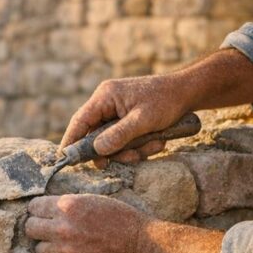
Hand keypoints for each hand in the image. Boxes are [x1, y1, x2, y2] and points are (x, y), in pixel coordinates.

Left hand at [25, 194, 149, 252]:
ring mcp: (67, 250)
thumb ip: (68, 204)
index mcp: (68, 206)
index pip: (34, 207)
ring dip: (49, 247)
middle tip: (47, 230)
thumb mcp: (93, 200)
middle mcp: (63, 228)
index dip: (38, 210)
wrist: (140, 244)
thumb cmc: (120, 218)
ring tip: (62, 245)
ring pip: (39, 251)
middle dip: (37, 228)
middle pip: (30, 228)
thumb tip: (47, 208)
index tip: (43, 213)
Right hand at [62, 75, 192, 166]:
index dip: (71, 141)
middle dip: (116, 150)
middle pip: (97, 136)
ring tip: (155, 143)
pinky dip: (140, 145)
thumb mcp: (143, 120)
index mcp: (105, 96)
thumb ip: (120, 135)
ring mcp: (117, 112)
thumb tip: (98, 150)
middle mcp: (107, 103)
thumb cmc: (166, 101)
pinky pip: (125, 140)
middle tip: (133, 156)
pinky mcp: (127, 120)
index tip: (65, 159)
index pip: (80, 121)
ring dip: (133, 149)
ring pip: (114, 142)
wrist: (187, 93)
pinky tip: (157, 140)